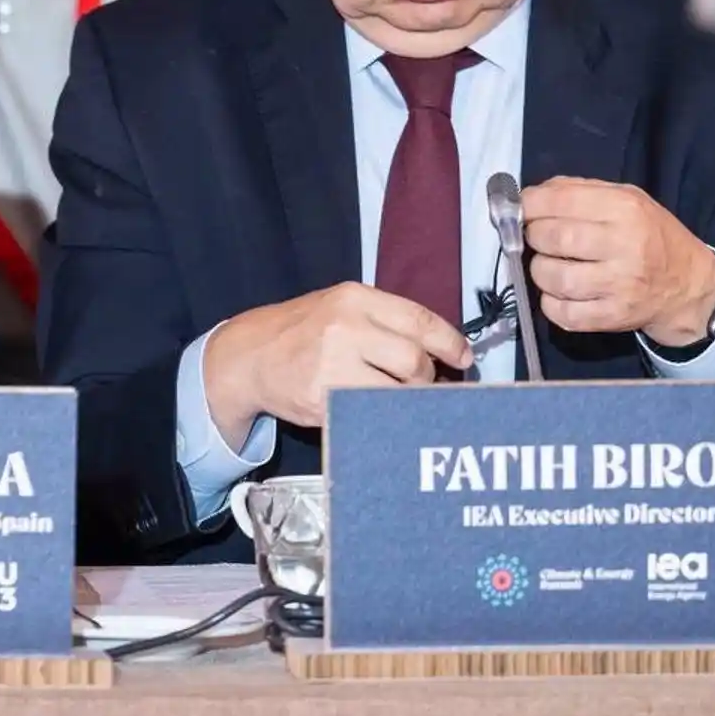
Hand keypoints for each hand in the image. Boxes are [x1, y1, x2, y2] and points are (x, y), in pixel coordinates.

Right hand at [204, 281, 474, 438]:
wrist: (251, 355)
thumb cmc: (304, 331)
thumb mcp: (341, 307)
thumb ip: (385, 321)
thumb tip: (441, 351)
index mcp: (354, 299)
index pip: (419, 319)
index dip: (450, 343)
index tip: (463, 358)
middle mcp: (344, 328)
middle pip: (414, 360)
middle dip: (426, 378)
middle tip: (420, 384)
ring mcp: (332, 366)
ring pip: (398, 392)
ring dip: (408, 400)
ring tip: (401, 399)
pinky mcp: (323, 399)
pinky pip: (371, 413)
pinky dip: (384, 416)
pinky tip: (381, 413)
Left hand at [522, 176, 714, 347]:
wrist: (689, 286)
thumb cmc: (650, 236)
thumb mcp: (627, 199)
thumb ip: (579, 191)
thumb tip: (530, 196)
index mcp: (626, 209)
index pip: (561, 201)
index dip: (530, 205)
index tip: (523, 209)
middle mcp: (625, 246)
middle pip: (553, 238)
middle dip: (534, 236)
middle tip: (538, 238)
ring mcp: (620, 285)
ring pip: (553, 277)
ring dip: (540, 271)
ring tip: (550, 265)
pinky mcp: (614, 317)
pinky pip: (563, 314)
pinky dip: (550, 304)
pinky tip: (560, 293)